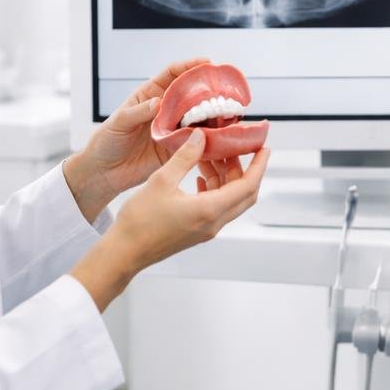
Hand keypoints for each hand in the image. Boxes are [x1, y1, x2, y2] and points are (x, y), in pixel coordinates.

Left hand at [64, 57, 210, 215]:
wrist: (104, 172)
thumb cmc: (106, 142)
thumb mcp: (118, 122)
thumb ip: (138, 112)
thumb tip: (157, 103)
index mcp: (150, 95)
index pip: (173, 74)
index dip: (189, 66)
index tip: (206, 62)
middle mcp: (165, 109)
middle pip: (191, 93)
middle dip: (208, 89)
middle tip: (223, 90)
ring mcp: (173, 128)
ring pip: (198, 116)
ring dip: (212, 114)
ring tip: (226, 112)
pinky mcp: (177, 148)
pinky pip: (196, 141)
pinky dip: (208, 137)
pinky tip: (218, 135)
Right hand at [105, 129, 269, 274]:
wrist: (124, 252)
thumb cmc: (139, 221)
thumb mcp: (162, 181)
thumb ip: (185, 157)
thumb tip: (200, 136)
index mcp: (210, 210)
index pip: (248, 186)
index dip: (259, 166)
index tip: (264, 148)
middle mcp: (214, 222)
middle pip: (243, 194)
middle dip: (244, 169)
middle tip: (237, 148)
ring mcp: (206, 229)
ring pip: (229, 200)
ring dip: (226, 178)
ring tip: (212, 157)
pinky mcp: (197, 231)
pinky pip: (216, 207)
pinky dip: (215, 189)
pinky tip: (201, 177)